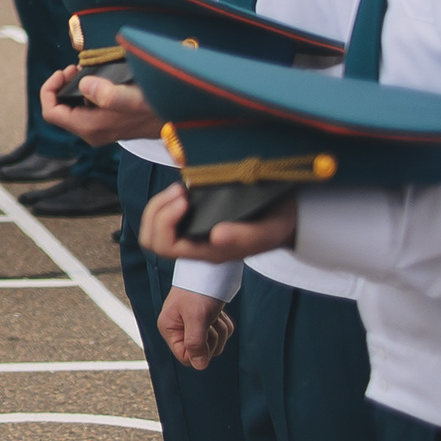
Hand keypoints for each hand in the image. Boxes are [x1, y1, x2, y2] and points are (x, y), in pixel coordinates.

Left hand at [40, 66, 163, 143]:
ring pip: (71, 107)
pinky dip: (85, 91)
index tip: (66, 71)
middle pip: (59, 109)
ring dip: (73, 87)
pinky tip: (98, 78)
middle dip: (61, 86)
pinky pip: (84, 107)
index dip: (50, 89)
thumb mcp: (135, 99)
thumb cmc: (157, 109)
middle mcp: (91, 132)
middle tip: (76, 68)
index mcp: (90, 127)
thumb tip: (83, 83)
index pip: (50, 112)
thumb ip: (109, 94)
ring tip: (85, 70)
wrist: (179, 120)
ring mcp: (99, 128)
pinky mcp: (107, 123)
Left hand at [138, 182, 296, 263]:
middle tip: (180, 192)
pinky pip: (164, 215)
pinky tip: (184, 189)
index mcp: (208, 251)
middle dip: (156, 212)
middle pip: (151, 239)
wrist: (288, 218)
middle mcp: (196, 244)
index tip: (184, 199)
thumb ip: (244, 236)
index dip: (165, 222)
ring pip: (153, 227)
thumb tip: (215, 235)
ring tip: (181, 189)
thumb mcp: (268, 230)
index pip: (165, 246)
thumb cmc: (277, 224)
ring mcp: (193, 232)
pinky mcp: (194, 218)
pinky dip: (166, 199)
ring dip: (159, 204)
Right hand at [158, 287, 231, 368]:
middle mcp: (180, 329)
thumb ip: (195, 343)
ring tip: (213, 313)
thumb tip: (199, 366)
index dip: (199, 351)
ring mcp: (194, 325)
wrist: (210, 270)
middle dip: (212, 338)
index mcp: (170, 329)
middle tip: (209, 320)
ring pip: (215, 344)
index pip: (185, 357)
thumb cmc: (198, 291)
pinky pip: (222, 334)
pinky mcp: (207, 321)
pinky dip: (224, 324)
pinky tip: (218, 312)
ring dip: (220, 329)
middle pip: (203, 352)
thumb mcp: (196, 318)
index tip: (204, 335)